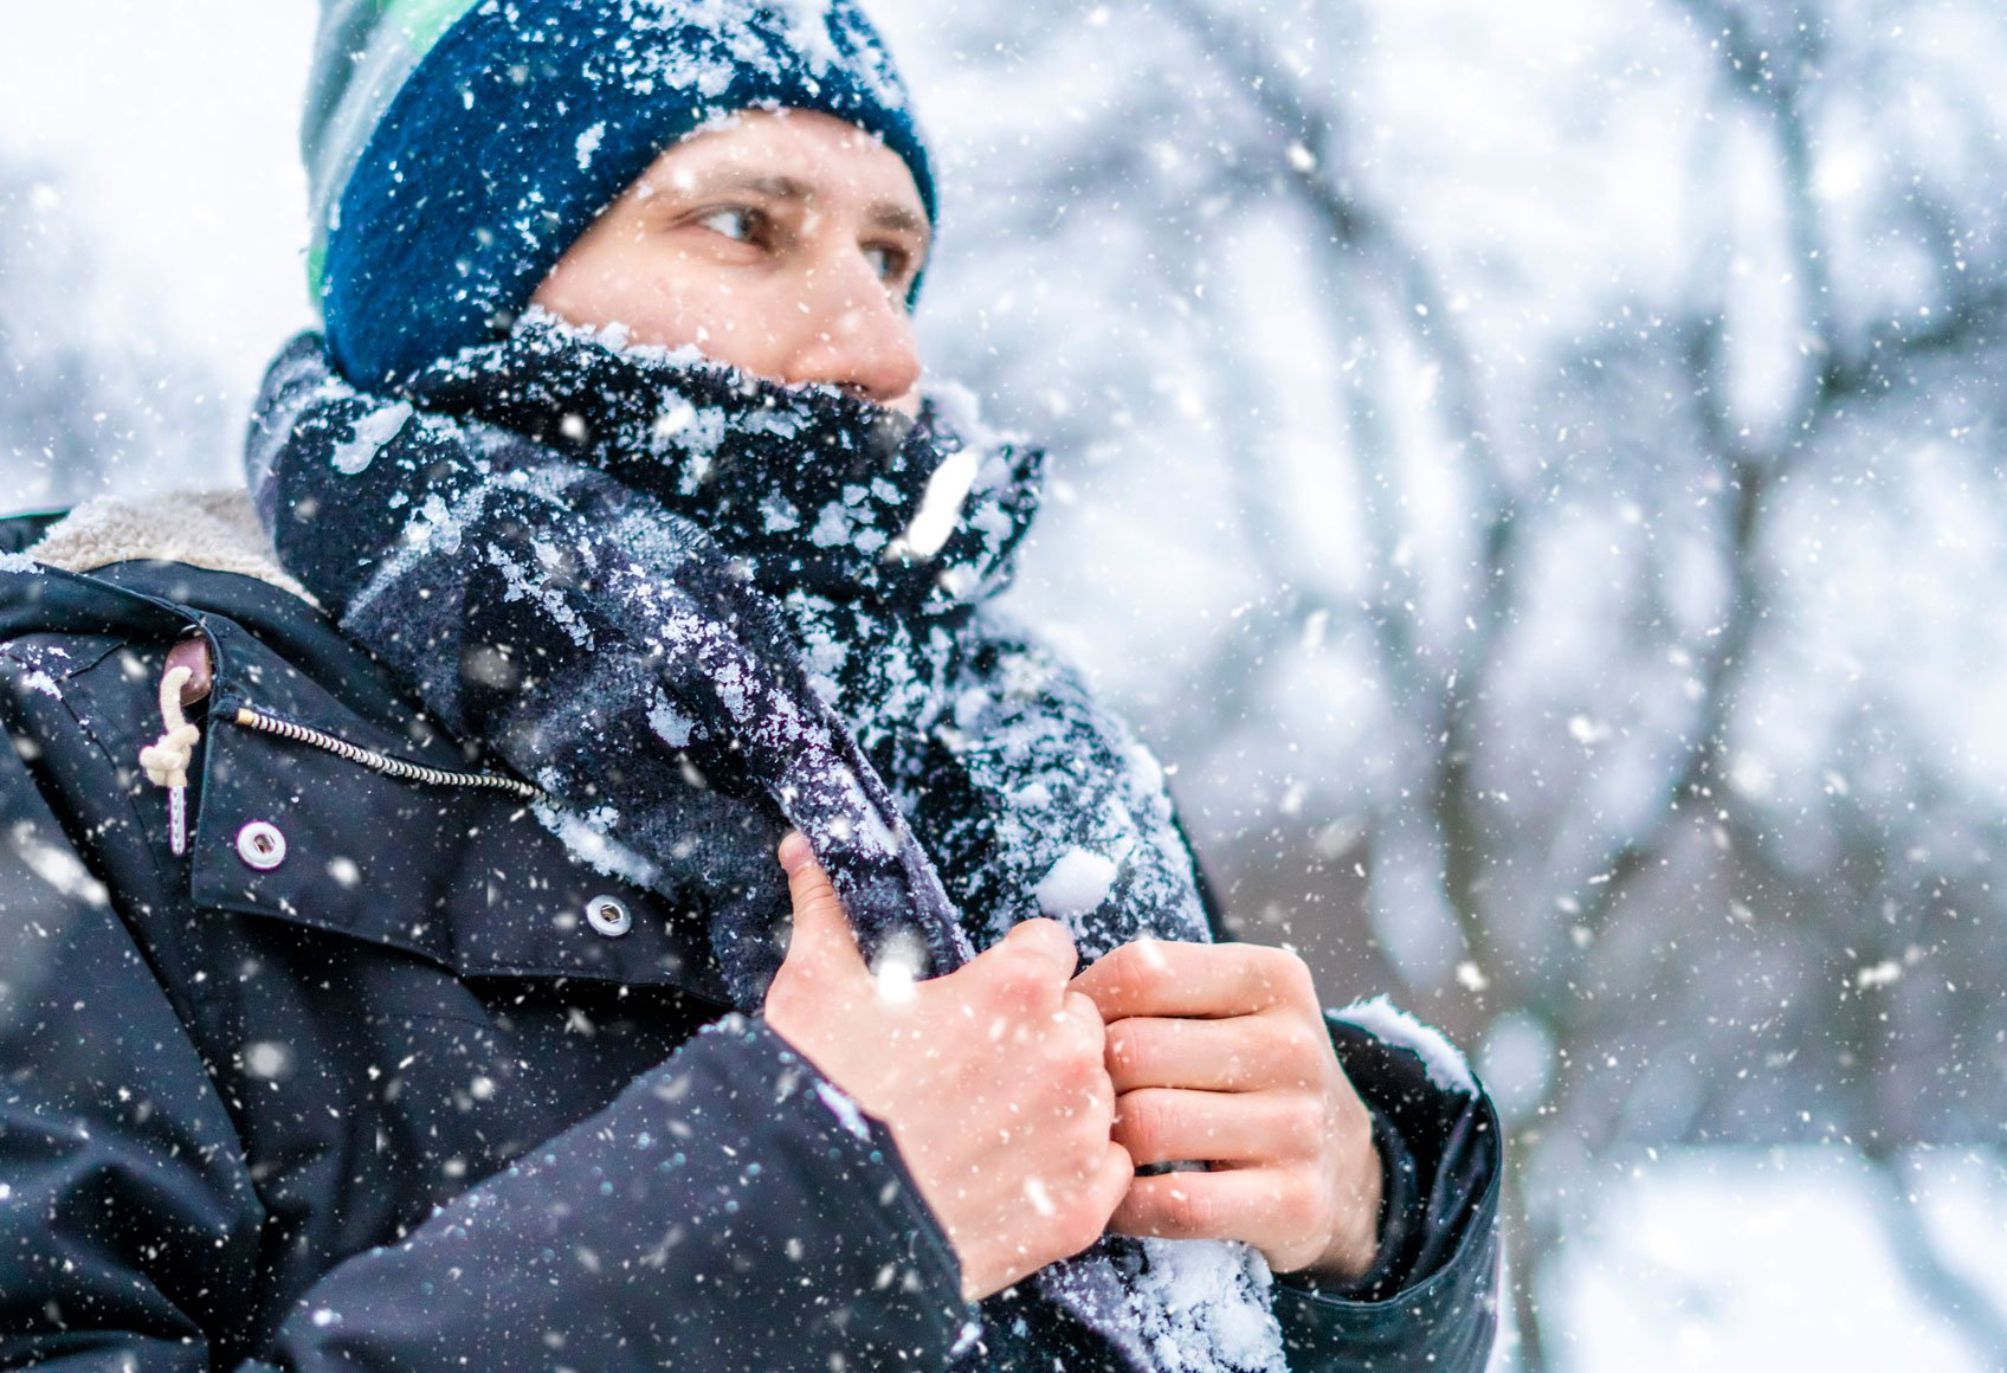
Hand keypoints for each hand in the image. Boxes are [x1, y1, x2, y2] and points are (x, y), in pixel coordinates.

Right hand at [761, 831, 1133, 1302]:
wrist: (811, 1220)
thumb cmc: (817, 1094)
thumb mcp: (813, 988)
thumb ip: (826, 908)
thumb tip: (803, 847)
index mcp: (1016, 988)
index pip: (1051, 948)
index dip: (1015, 969)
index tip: (982, 997)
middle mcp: (1066, 1053)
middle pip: (1079, 1021)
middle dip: (1040, 1035)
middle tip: (979, 1067)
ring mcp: (1078, 1133)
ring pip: (1097, 1094)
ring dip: (1059, 1102)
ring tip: (992, 1127)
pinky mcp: (1080, 1208)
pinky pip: (1106, 1169)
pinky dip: (1071, 1171)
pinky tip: (1015, 1175)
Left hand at [1068, 938, 1382, 1279]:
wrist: (1341, 1164)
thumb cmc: (1245, 1071)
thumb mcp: (1225, 1005)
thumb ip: (1151, 987)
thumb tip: (1044, 989)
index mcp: (1272, 978)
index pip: (1142, 970)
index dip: (1082, 1001)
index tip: (1063, 1031)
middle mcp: (1294, 1046)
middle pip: (1135, 1050)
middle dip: (1085, 1078)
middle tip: (1067, 1098)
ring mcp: (1300, 1126)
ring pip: (1148, 1125)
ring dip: (1100, 1143)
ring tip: (1088, 1144)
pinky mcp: (1295, 1203)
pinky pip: (1174, 1203)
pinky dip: (1124, 1205)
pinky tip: (1114, 1195)